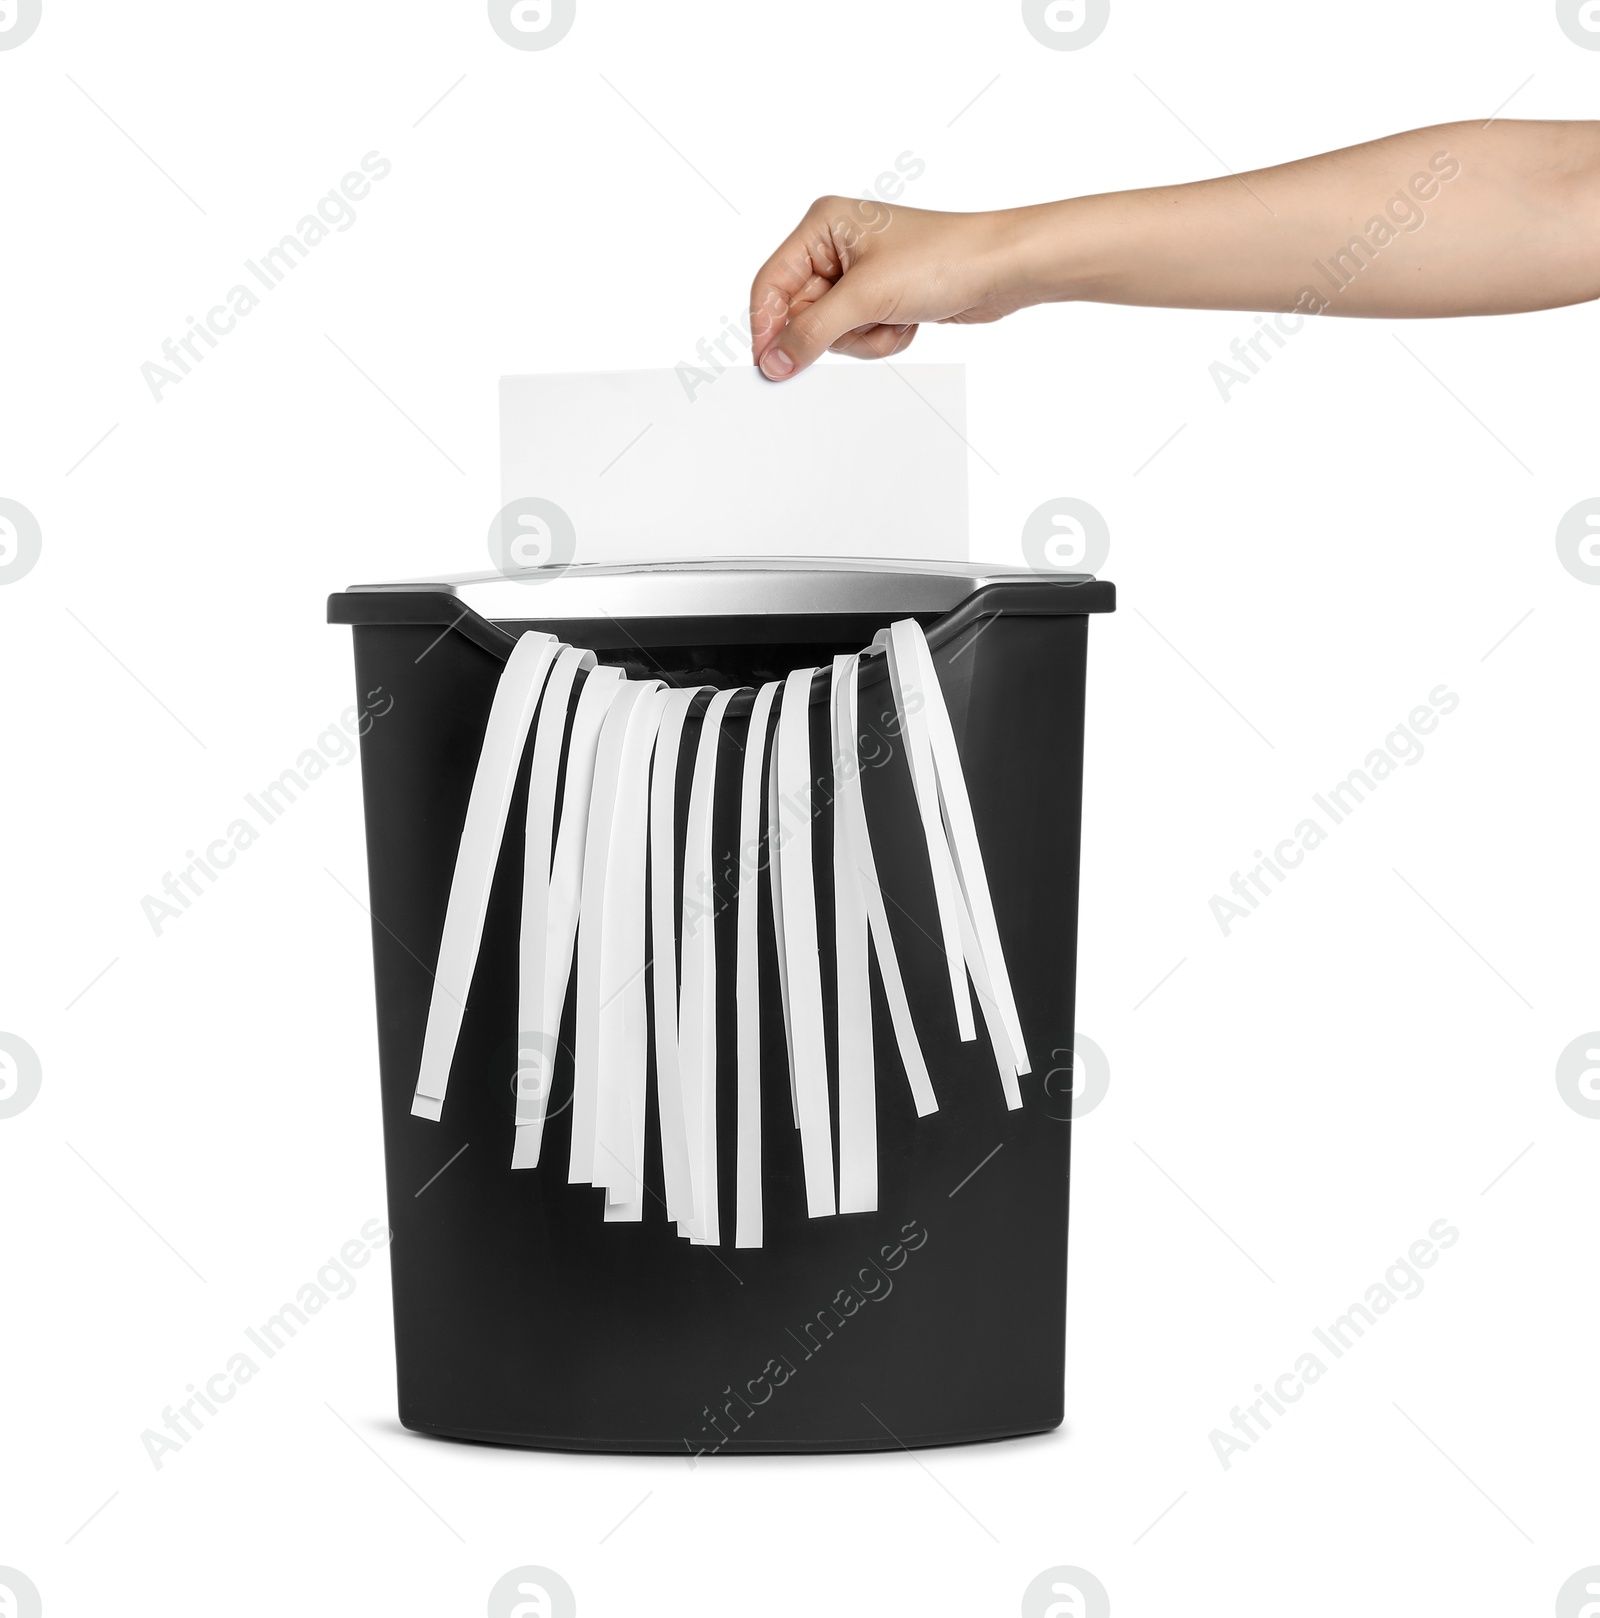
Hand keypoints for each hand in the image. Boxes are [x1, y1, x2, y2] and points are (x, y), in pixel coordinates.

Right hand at [748, 197, 1039, 379]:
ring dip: (863, 338)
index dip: (767, 327)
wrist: (1001, 269)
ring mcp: (859, 274)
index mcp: (823, 225)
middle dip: (835, 331)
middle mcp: (836, 246)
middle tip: (866, 323)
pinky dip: (881, 338)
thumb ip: (812, 331)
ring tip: (894, 317)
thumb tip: (775, 360)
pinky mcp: (880, 298)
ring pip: (830, 332)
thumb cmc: (943, 258)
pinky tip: (907, 320)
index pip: (771, 283)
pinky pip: (859, 336)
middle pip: (800, 313)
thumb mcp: (866, 297)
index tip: (769, 365)